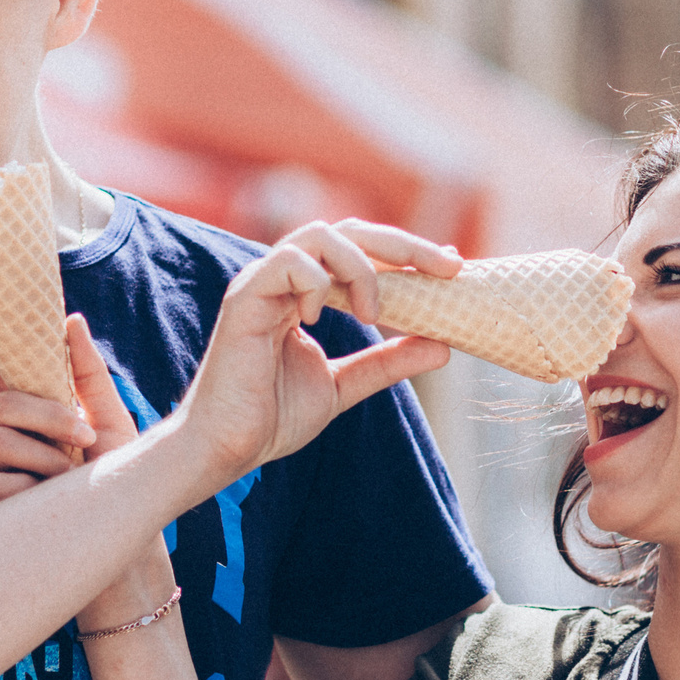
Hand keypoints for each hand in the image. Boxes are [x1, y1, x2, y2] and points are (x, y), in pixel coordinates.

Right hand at [0, 298, 135, 507]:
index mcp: (34, 410)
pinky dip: (29, 493)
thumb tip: (70, 318)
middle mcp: (7, 435)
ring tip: (69, 480)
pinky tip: (45, 506)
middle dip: (46, 419)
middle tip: (83, 438)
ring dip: (45, 462)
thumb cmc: (117, 476)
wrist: (125, 530)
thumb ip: (88, 372)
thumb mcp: (111, 419)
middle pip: (0, 407)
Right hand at [179, 219, 459, 475]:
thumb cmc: (272, 417)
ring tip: (373, 312)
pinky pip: (286, 262)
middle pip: (347, 231)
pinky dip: (317, 282)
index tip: (452, 268)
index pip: (360, 250)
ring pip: (318, 235)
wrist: (227, 448)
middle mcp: (283, 279)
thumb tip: (445, 345)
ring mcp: (261, 284)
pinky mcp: (244, 299)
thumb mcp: (345, 386)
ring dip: (360, 266)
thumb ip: (387, 362)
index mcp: (304, 292)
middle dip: (403, 245)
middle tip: (445, 269)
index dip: (407, 252)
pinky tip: (321, 317)